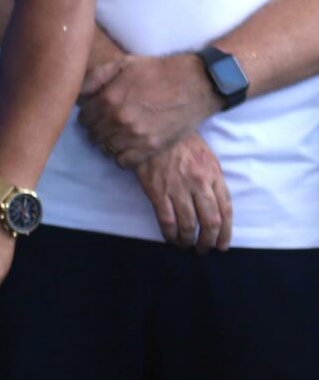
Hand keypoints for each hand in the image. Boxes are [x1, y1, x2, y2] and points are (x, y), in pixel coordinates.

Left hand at [79, 52, 217, 168]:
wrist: (196, 83)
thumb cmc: (157, 71)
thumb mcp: (122, 64)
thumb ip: (95, 77)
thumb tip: (77, 93)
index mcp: (109, 99)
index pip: (83, 118)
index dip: (87, 115)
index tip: (94, 113)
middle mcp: (119, 119)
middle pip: (93, 134)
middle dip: (96, 128)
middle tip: (105, 123)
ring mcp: (136, 135)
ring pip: (106, 148)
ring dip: (107, 142)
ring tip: (116, 134)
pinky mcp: (152, 147)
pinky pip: (124, 161)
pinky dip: (121, 156)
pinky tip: (126, 146)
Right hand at [135, 131, 231, 251]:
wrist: (153, 130)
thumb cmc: (182, 144)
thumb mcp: (207, 158)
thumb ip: (214, 181)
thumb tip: (217, 208)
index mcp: (213, 175)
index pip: (225, 210)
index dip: (225, 232)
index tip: (221, 245)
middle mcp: (198, 183)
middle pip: (210, 221)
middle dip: (208, 240)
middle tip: (204, 249)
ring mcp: (177, 187)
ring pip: (188, 224)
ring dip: (188, 240)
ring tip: (186, 245)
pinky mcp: (157, 190)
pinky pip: (166, 219)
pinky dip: (170, 234)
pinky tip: (170, 238)